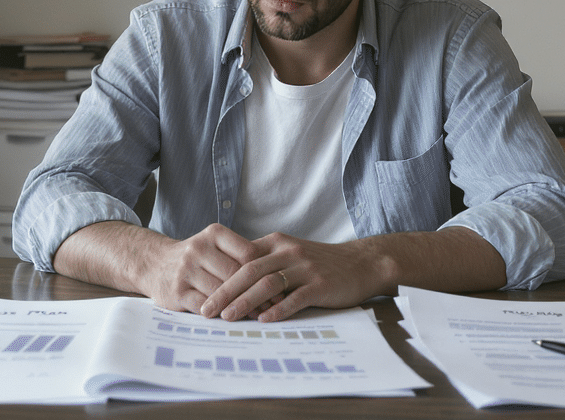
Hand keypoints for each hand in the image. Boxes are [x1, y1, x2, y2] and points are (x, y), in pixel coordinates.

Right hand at [135, 223, 266, 315]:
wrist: (154, 263)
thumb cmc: (197, 258)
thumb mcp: (216, 245)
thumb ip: (241, 256)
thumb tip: (276, 278)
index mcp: (213, 234)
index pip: (248, 253)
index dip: (265, 271)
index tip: (280, 286)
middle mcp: (198, 248)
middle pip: (236, 274)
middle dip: (256, 292)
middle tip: (274, 305)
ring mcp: (186, 270)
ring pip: (221, 291)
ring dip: (241, 306)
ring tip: (257, 315)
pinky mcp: (177, 292)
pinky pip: (205, 306)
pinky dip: (220, 314)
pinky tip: (232, 319)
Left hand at [200, 232, 389, 322]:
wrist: (362, 263)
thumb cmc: (321, 263)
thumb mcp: (290, 254)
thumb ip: (265, 262)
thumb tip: (232, 281)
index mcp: (276, 243)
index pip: (241, 259)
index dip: (220, 277)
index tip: (202, 295)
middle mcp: (288, 252)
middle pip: (248, 271)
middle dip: (224, 292)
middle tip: (206, 311)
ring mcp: (305, 267)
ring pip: (268, 284)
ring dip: (245, 302)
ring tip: (227, 317)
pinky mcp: (321, 284)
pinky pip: (295, 297)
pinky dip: (278, 309)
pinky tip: (264, 321)